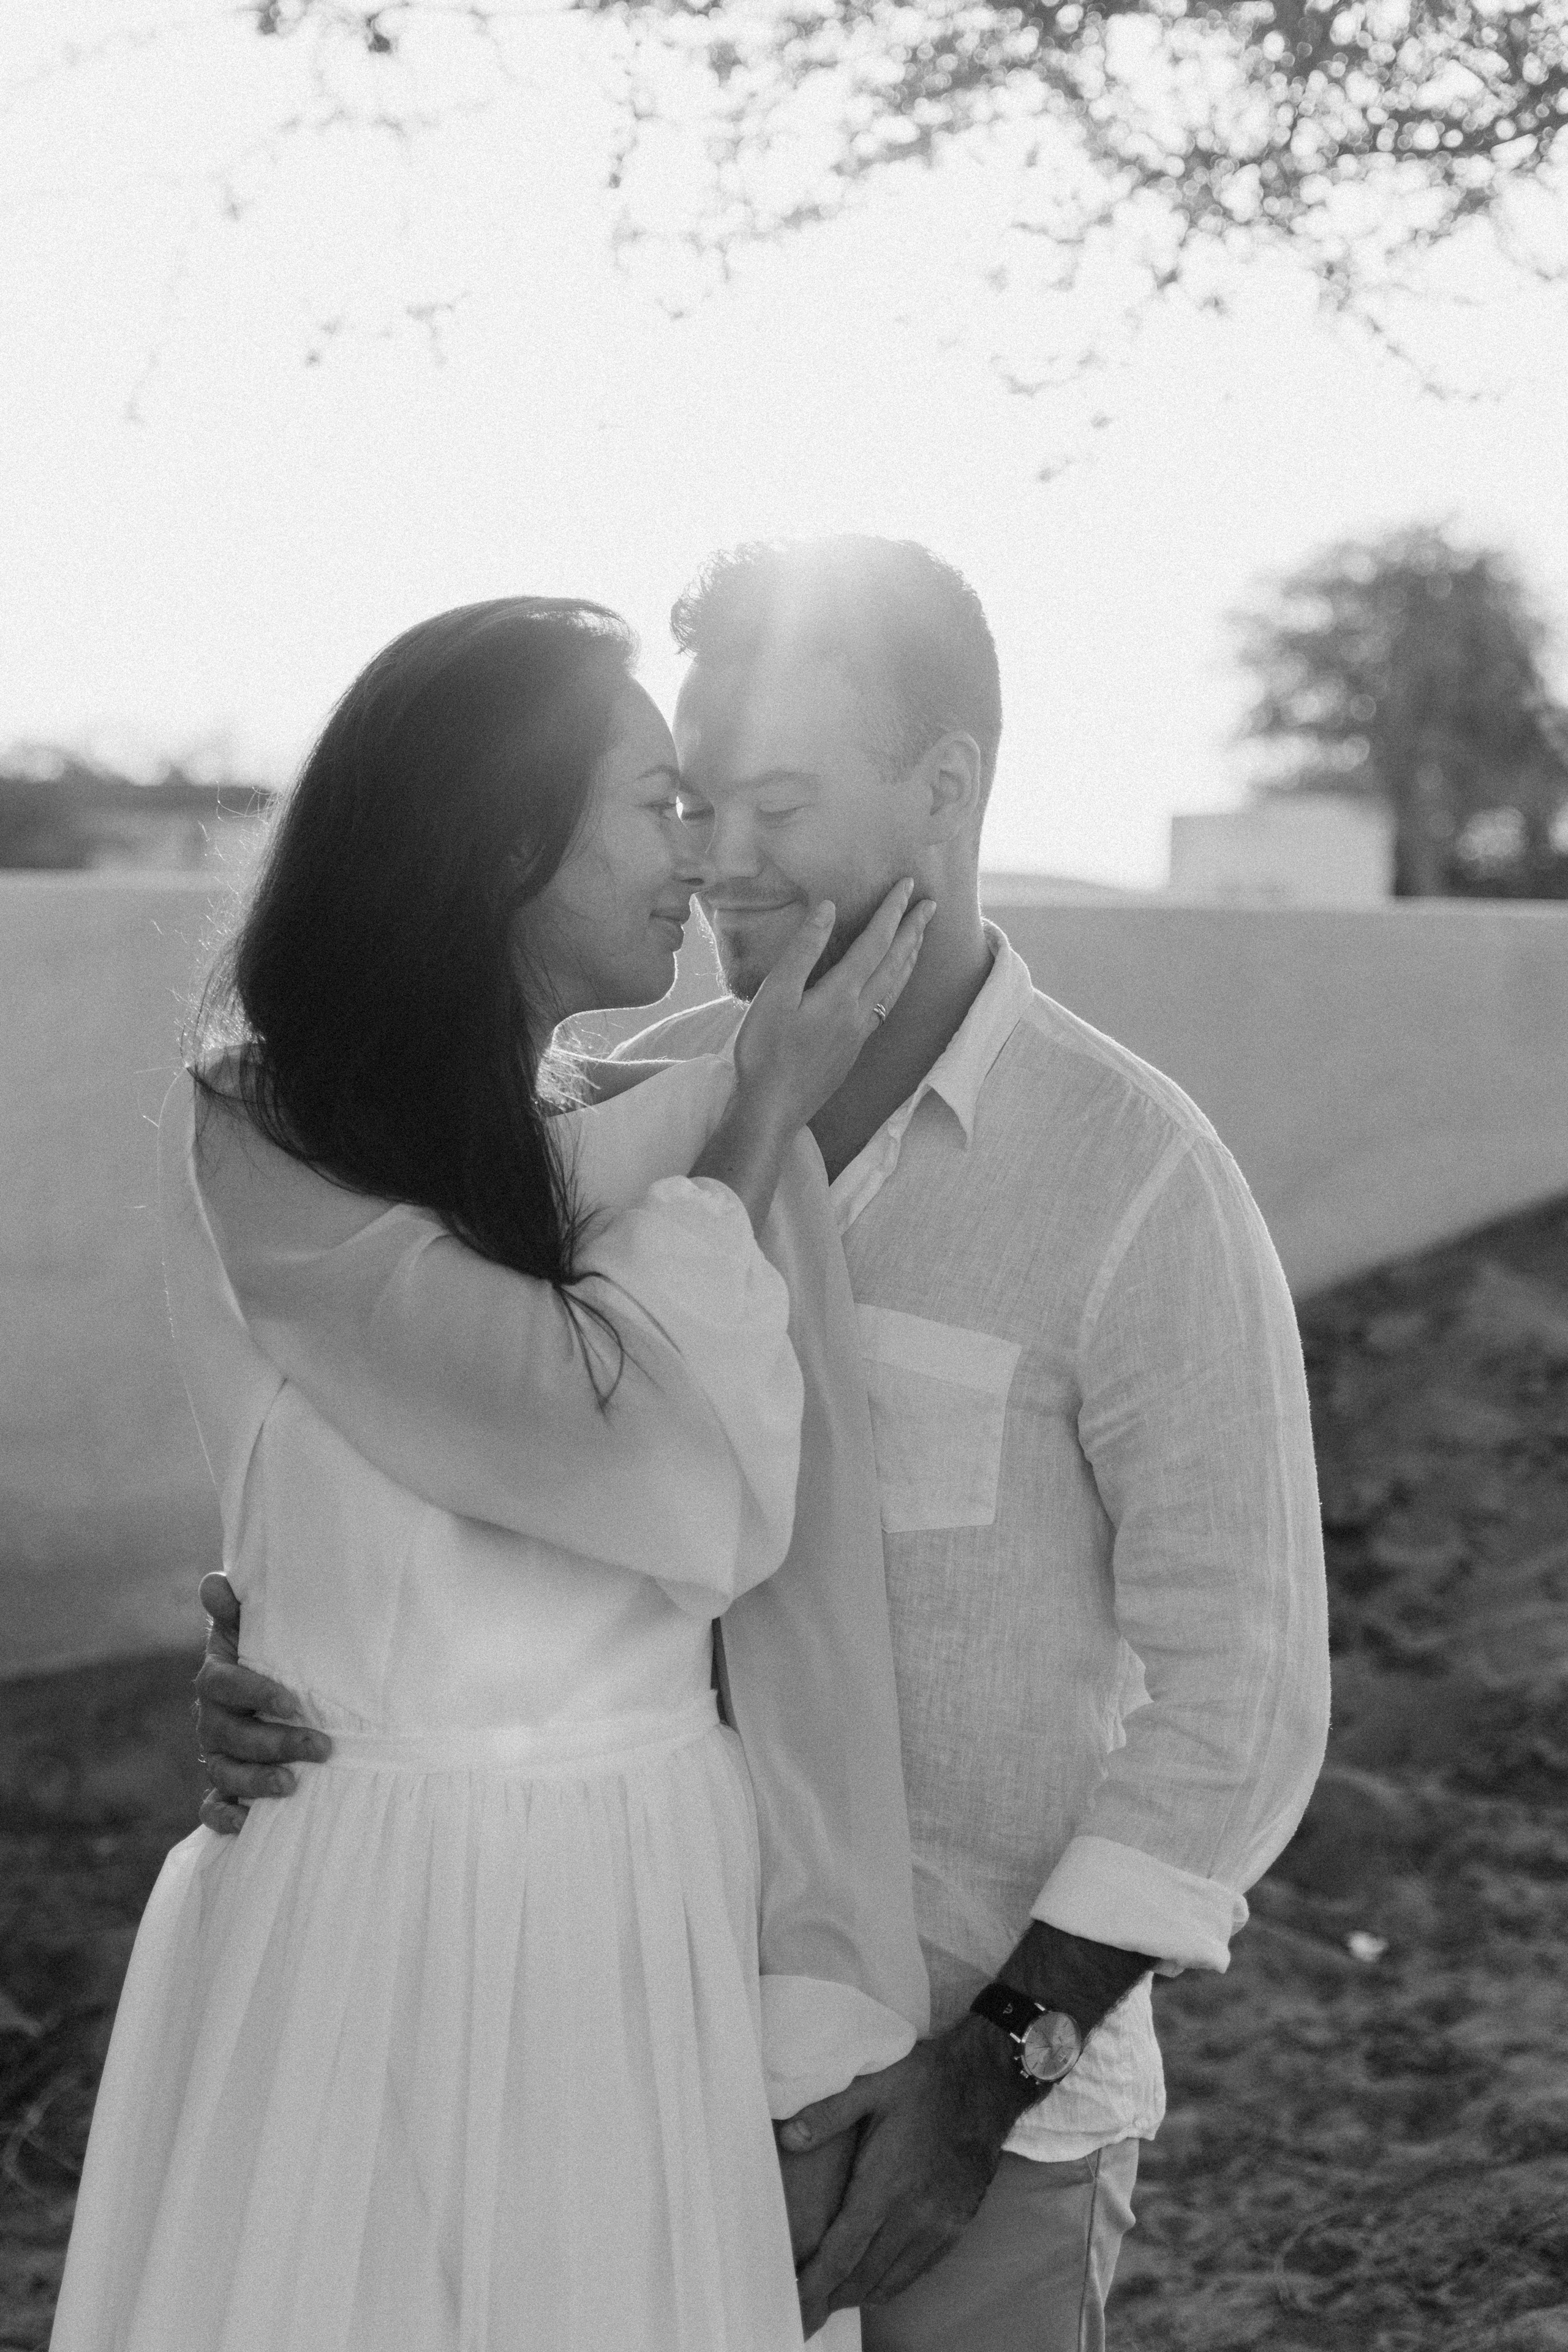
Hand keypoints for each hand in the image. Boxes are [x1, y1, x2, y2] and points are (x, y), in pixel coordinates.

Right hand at [193, 1572, 329, 1833]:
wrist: (270, 1697)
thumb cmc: (272, 1657)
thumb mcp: (257, 1631)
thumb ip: (239, 1609)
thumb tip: (214, 1583)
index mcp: (218, 1679)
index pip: (224, 1684)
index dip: (254, 1693)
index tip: (293, 1702)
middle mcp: (212, 1720)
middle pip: (230, 1734)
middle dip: (273, 1742)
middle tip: (320, 1746)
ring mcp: (216, 1756)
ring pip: (224, 1773)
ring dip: (257, 1780)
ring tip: (292, 1785)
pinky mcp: (222, 1790)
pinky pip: (212, 1809)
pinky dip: (226, 1818)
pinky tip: (250, 1822)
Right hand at [731, 880, 933, 1133]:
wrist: (774, 1108)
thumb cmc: (765, 1051)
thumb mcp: (775, 995)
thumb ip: (803, 951)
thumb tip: (829, 910)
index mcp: (841, 994)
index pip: (875, 943)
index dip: (892, 911)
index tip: (907, 886)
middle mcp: (859, 1012)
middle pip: (895, 963)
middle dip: (914, 930)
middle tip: (931, 904)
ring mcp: (859, 1033)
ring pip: (896, 986)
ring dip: (911, 957)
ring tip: (921, 937)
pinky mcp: (853, 1049)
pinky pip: (887, 1006)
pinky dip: (898, 984)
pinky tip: (894, 984)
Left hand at [780, 2023, 1021, 2335]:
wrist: (988, 2081)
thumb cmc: (926, 2079)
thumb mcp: (872, 2083)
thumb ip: (828, 2113)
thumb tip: (787, 2138)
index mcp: (886, 2184)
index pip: (842, 2253)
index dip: (814, 2285)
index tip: (794, 2305)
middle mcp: (915, 2215)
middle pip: (864, 2277)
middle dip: (831, 2297)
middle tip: (805, 2305)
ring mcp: (941, 2224)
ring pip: (892, 2280)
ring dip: (860, 2292)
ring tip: (832, 2294)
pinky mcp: (958, 2224)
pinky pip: (919, 2269)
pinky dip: (892, 2281)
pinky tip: (875, 2276)